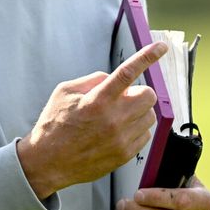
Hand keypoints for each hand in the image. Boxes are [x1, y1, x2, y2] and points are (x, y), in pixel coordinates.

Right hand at [17, 42, 164, 198]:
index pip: (128, 72)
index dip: (147, 56)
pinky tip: (118, 131)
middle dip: (138, 92)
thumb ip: (92, 80)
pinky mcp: (125, 154)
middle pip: (148, 95)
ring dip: (138, 111)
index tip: (161, 47)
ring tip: (117, 117)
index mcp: (98, 100)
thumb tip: (112, 78)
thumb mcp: (65, 92)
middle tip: (121, 98)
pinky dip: (136, 128)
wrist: (48, 163)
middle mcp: (113, 119)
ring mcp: (121, 139)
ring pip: (150, 115)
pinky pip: (145, 134)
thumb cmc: (54, 125)